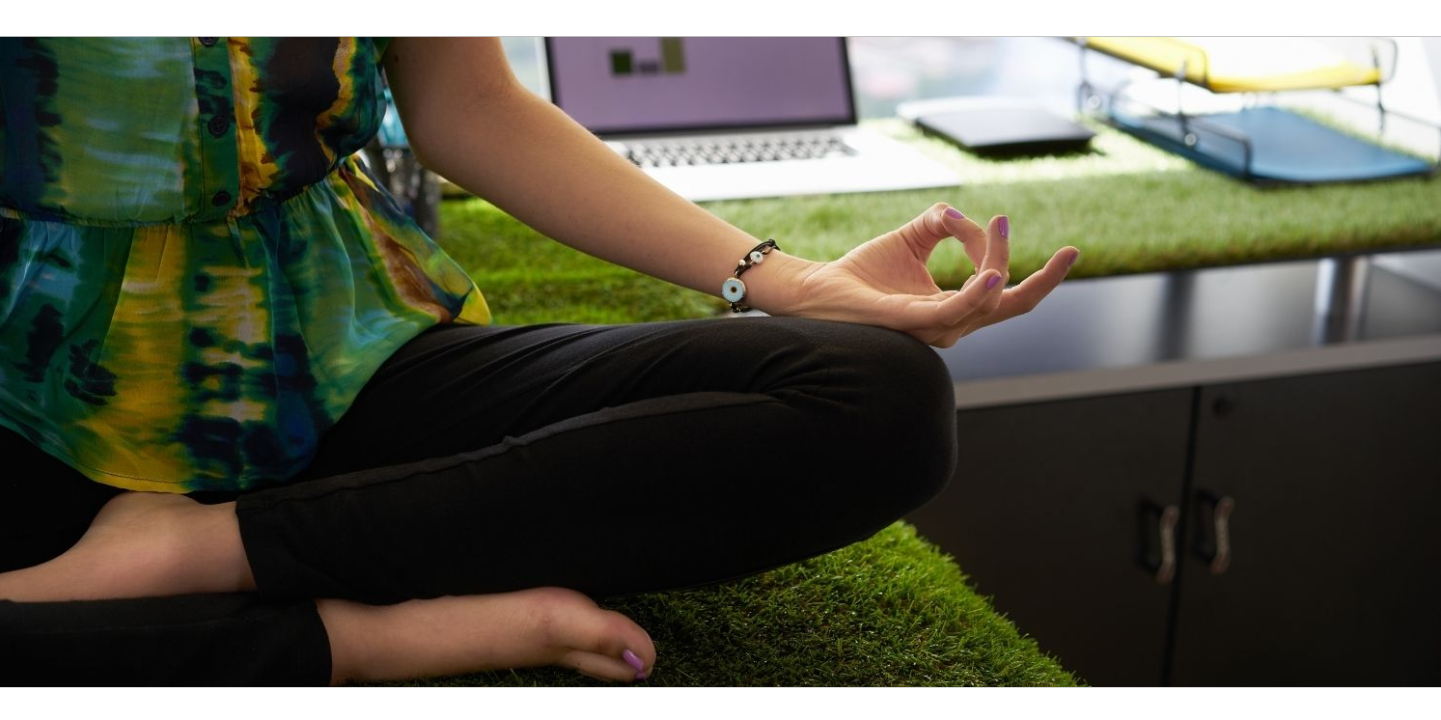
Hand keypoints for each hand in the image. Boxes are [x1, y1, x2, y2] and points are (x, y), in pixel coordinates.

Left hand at [787, 203, 1078, 347]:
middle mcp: (952, 323)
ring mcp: (934, 327)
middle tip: (1071, 252)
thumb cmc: (864, 272)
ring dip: (999, 263)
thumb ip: (943, 223)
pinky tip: (993, 274)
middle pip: (1013, 307)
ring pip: (988, 302)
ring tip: (1000, 226)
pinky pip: (955, 312)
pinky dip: (978, 293)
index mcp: (956, 308)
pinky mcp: (912, 322)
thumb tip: (964, 217)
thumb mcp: (913, 236)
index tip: (1041, 236)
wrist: (819, 289)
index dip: (1038, 275)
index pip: (1009, 296)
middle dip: (1047, 282)